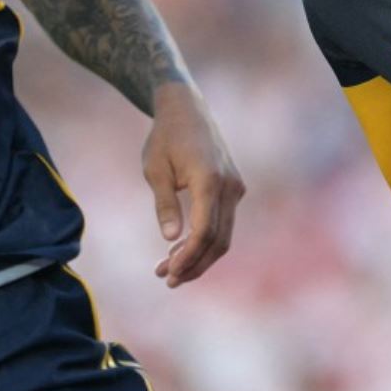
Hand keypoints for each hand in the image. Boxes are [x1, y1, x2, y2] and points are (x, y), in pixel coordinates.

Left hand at [144, 81, 244, 286]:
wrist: (186, 110)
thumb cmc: (165, 138)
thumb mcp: (155, 170)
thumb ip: (164, 204)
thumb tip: (171, 238)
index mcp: (209, 179)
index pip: (204, 231)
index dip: (188, 257)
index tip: (168, 273)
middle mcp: (229, 185)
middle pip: (218, 239)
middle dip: (194, 264)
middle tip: (167, 280)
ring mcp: (235, 187)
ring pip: (224, 235)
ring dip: (200, 256)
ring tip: (169, 270)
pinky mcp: (233, 188)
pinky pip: (223, 222)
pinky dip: (205, 241)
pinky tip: (180, 249)